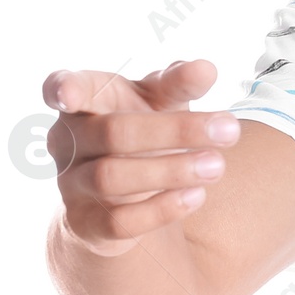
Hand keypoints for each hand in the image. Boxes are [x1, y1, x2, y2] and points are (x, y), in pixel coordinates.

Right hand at [42, 60, 238, 256]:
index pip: (65, 89)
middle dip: (176, 130)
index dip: (63, 88)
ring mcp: (71, 185)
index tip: (67, 94)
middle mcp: (68, 143)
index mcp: (82, 103)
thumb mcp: (159, 100)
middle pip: (114, 132)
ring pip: (112, 178)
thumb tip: (206, 69)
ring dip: (172, 170)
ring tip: (218, 165)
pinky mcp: (86, 225)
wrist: (121, 195)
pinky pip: (119, 222)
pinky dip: (161, 209)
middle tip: (231, 129)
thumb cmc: (142, 126)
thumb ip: (177, 82)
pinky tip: (197, 196)